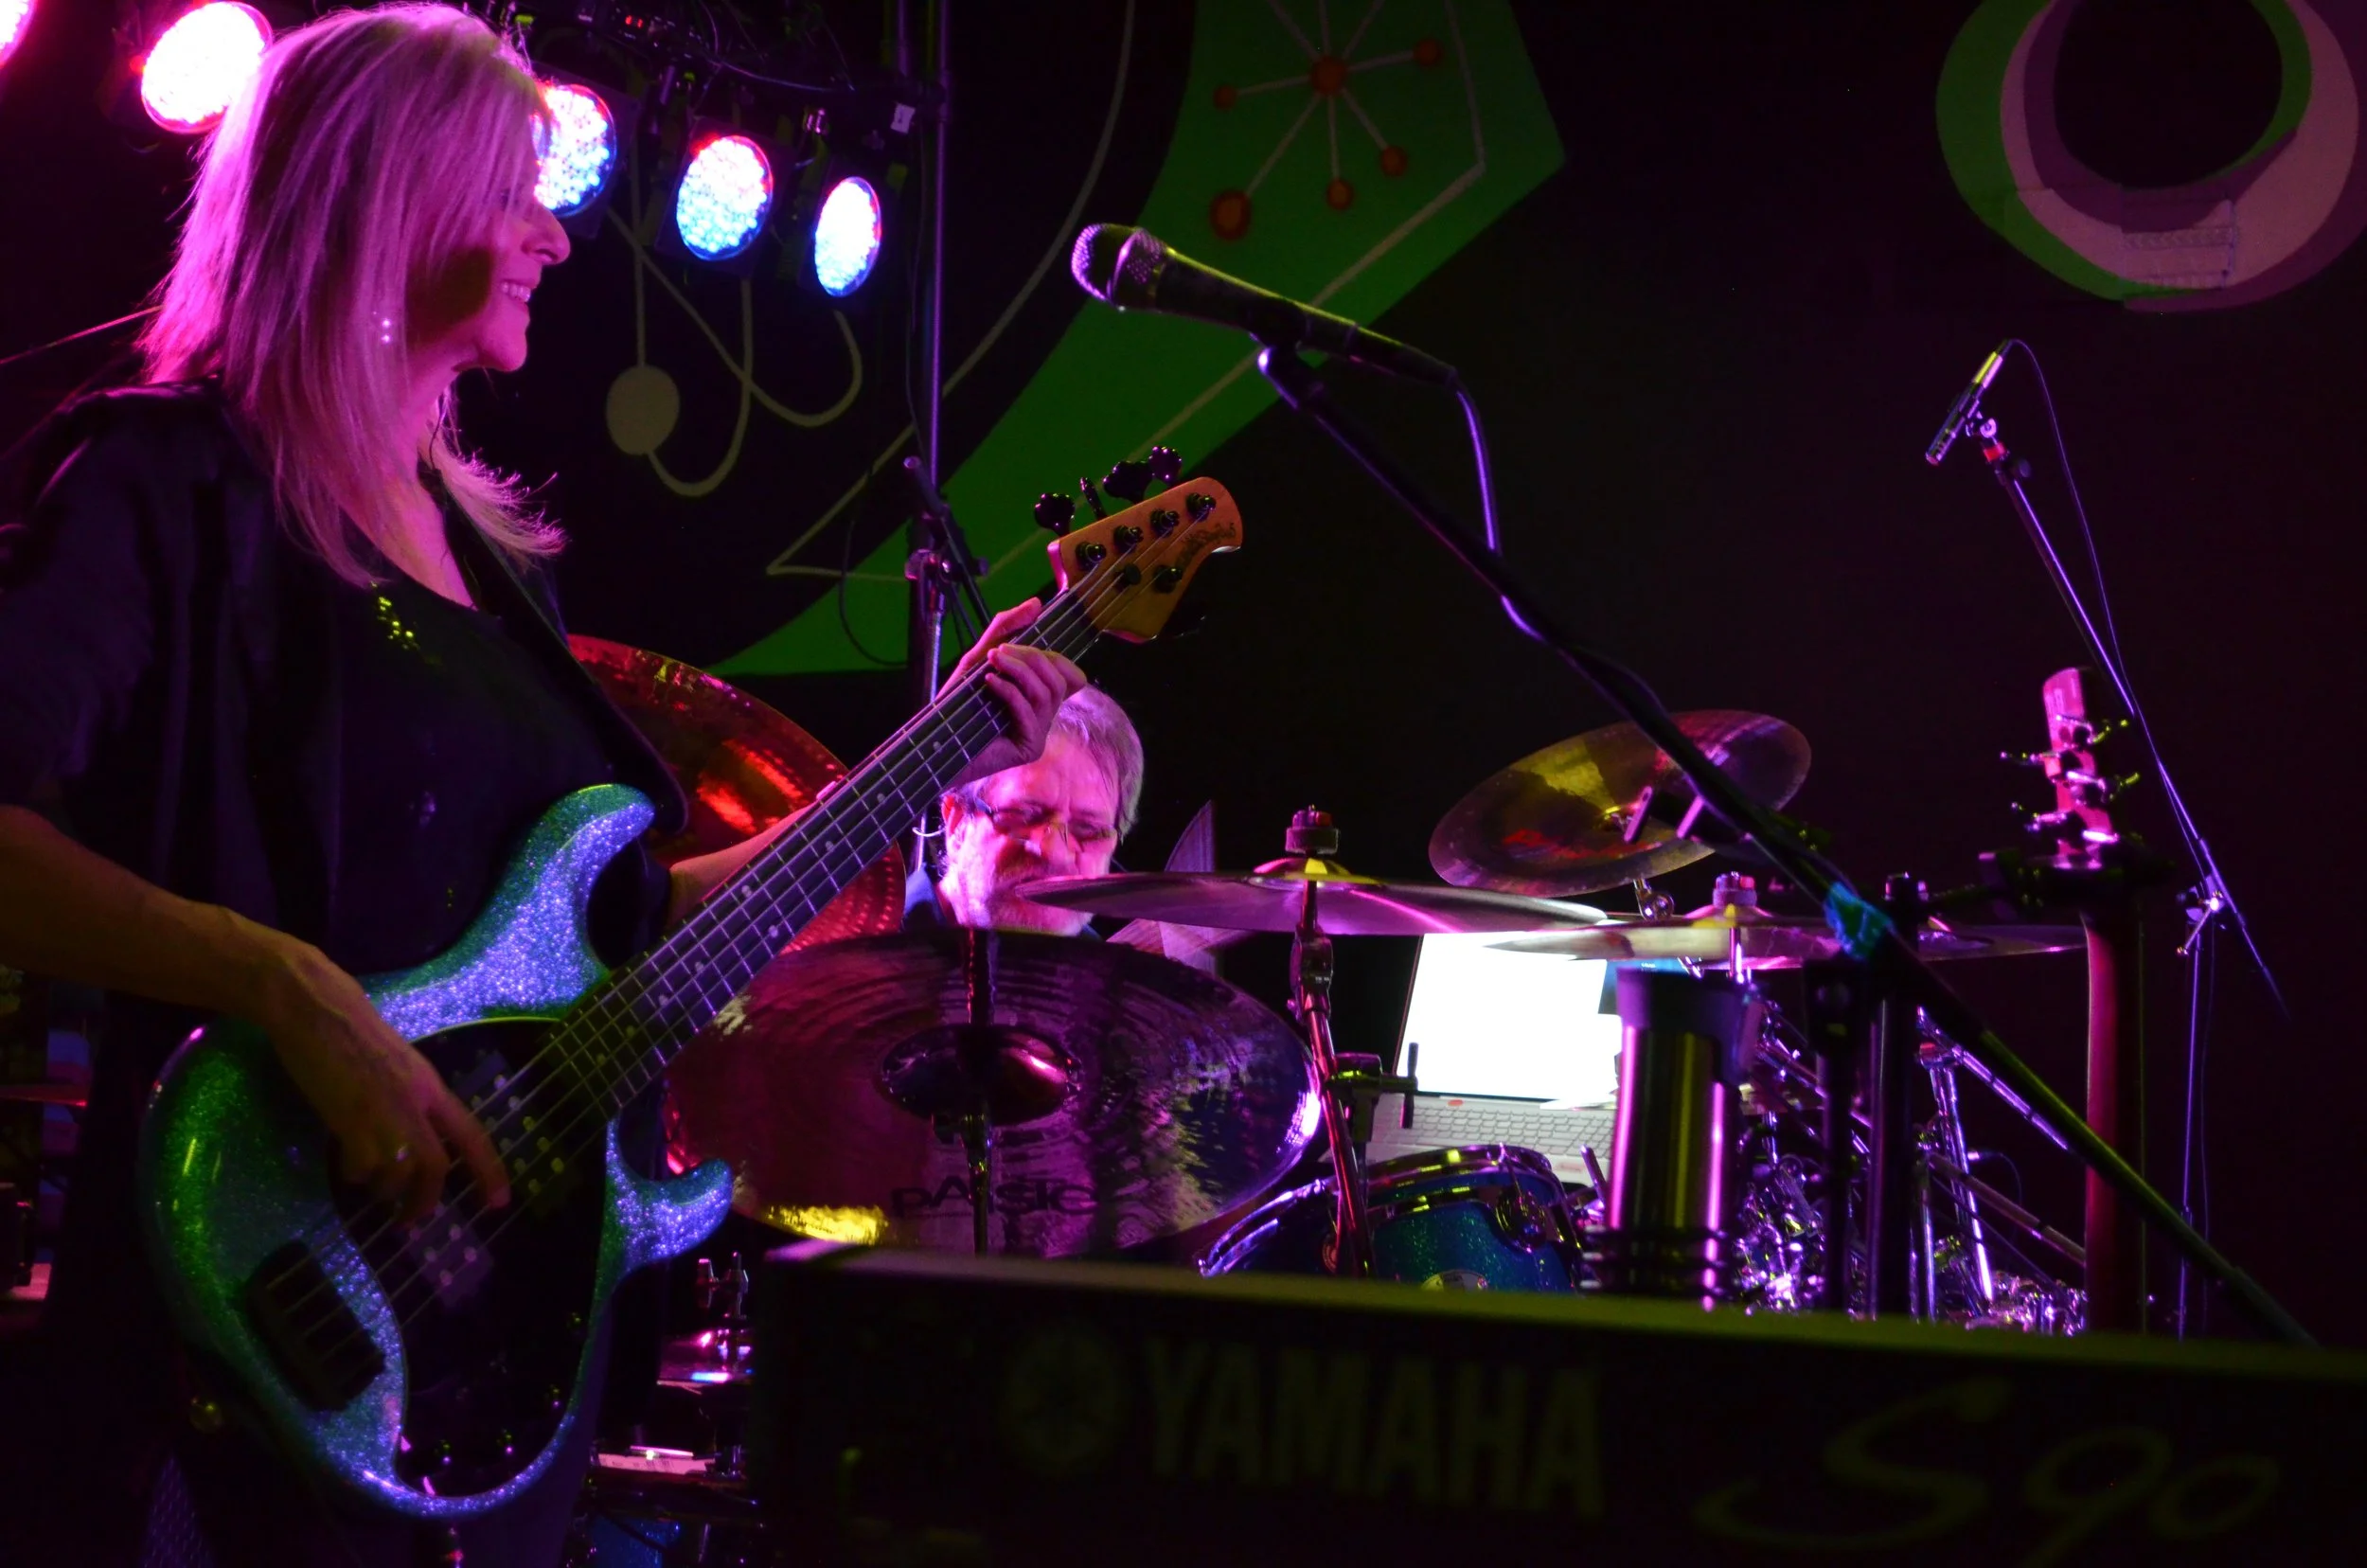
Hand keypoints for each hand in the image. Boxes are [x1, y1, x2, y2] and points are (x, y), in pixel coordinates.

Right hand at [248, 937, 509, 1221]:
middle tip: (412, 1221)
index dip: (489, 1171)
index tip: (499, 1205)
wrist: (316, 1008)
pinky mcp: (349, 1117)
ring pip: (398, 1171)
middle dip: (425, 1200)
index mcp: (431, 1086)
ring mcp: (383, 1110)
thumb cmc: (352, 1031)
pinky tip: (345, 1166)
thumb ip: (410, 1098)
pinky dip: (355, 1175)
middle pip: (435, 1165)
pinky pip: (362, 1166)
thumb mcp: (398, 1063)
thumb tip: (411, 1137)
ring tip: (372, 1188)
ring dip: (384, 1190)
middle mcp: (415, 1100)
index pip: (471, 1134)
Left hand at [948, 599, 1086, 781]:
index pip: (1072, 675)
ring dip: (1019, 670)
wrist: (934, 743)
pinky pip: (1030, 711)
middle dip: (1031, 658)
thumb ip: (1005, 629)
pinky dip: (1009, 690)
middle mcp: (1044, 716)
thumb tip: (1036, 604)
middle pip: (1060, 679)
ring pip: (1048, 692)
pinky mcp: (1029, 747)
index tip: (1018, 644)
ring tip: (993, 662)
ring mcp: (1039, 733)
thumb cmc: (955, 705)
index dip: (1054, 657)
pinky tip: (988, 682)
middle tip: (999, 652)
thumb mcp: (979, 659)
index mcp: (1038, 698)